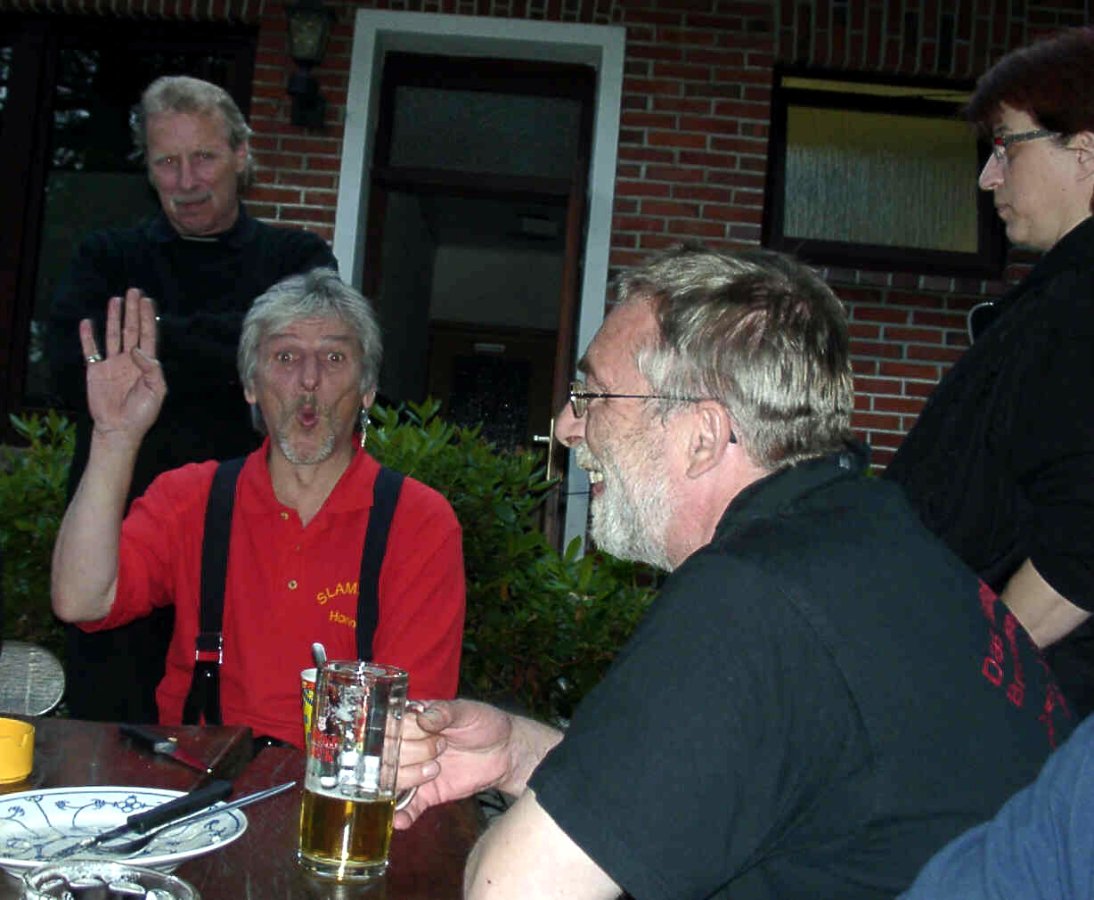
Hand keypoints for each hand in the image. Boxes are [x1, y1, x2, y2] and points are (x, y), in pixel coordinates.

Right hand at [81, 288, 165, 445]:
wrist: (119, 428)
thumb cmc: (142, 413)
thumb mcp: (156, 391)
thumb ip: (152, 369)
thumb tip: (137, 349)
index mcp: (146, 364)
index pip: (147, 335)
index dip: (148, 318)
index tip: (147, 301)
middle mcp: (129, 360)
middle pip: (131, 329)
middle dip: (133, 311)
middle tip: (133, 291)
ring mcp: (112, 363)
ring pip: (113, 335)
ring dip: (114, 317)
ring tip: (115, 299)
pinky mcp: (95, 370)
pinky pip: (91, 349)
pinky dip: (88, 336)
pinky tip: (88, 322)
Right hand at [395, 700, 514, 828]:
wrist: (505, 752)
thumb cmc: (485, 723)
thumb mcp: (466, 711)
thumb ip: (444, 712)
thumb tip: (422, 719)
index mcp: (412, 721)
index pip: (389, 728)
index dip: (404, 732)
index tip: (424, 732)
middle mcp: (407, 746)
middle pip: (387, 756)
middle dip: (412, 754)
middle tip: (440, 749)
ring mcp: (414, 771)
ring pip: (392, 781)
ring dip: (408, 779)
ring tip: (434, 771)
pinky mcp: (426, 793)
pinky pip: (408, 807)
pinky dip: (401, 815)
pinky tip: (400, 820)